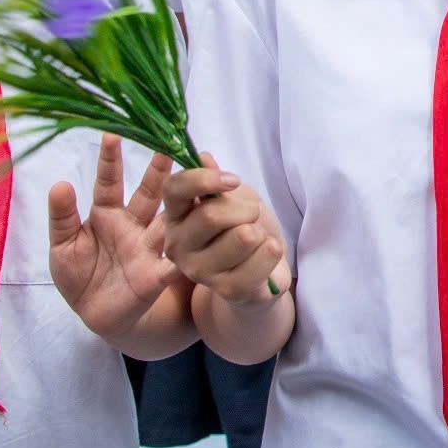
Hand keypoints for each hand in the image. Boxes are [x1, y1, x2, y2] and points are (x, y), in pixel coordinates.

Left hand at [49, 136, 181, 340]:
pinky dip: (184, 256)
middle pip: (149, 194)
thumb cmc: (78, 274)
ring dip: (182, 205)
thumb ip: (62, 217)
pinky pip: (174, 264)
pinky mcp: (157, 275)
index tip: (112, 133)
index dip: (110, 160)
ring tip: (196, 183)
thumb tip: (60, 184)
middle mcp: (133, 225)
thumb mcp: (63, 245)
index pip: (109, 182)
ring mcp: (149, 248)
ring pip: (169, 222)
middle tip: (168, 146)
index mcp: (107, 214)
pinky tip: (195, 245)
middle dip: (158, 171)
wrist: (96, 314)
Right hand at [160, 151, 289, 303]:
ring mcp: (199, 271)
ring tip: (255, 238)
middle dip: (246, 209)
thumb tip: (204, 157)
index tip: (234, 180)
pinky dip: (273, 249)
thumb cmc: (242, 226)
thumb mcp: (232, 197)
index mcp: (175, 215)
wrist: (261, 270)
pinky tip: (263, 255)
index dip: (204, 179)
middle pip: (212, 215)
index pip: (174, 189)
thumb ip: (216, 180)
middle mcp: (178, 245)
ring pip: (243, 236)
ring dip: (260, 231)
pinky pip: (264, 256)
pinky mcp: (227, 290)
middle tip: (252, 215)